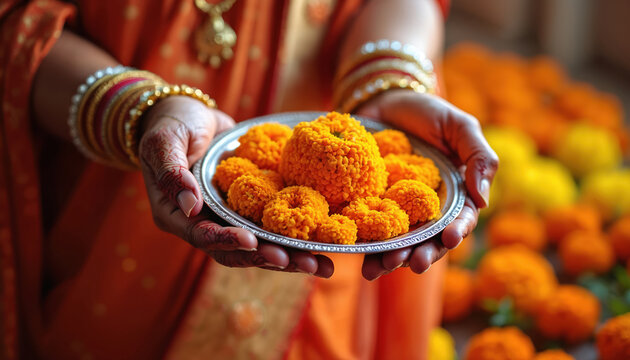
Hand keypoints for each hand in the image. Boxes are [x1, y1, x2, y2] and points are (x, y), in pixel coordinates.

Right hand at [138, 96, 333, 276]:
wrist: (191, 115)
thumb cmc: (171, 124)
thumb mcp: (164, 142)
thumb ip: (172, 172)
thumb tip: (189, 206)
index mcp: (177, 216)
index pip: (203, 236)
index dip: (227, 241)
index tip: (253, 242)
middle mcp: (204, 224)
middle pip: (237, 251)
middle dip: (271, 258)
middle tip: (303, 262)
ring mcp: (229, 218)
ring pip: (260, 246)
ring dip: (290, 256)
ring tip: (322, 264)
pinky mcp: (250, 208)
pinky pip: (272, 226)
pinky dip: (295, 236)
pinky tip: (322, 246)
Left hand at [356, 90, 498, 279]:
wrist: (382, 100)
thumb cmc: (427, 112)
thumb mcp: (460, 126)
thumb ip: (479, 158)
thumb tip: (483, 201)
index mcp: (453, 194)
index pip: (460, 220)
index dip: (456, 232)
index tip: (448, 239)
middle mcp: (426, 209)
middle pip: (428, 240)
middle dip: (423, 254)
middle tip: (414, 264)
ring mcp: (397, 210)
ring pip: (399, 242)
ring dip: (393, 258)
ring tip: (382, 268)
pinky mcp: (370, 206)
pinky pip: (370, 230)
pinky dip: (367, 248)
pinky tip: (362, 261)